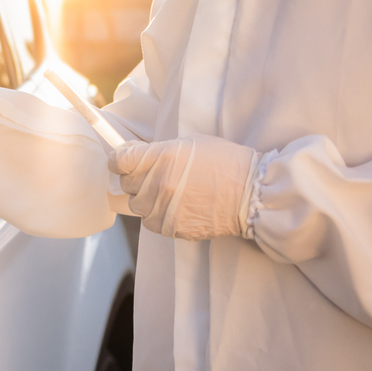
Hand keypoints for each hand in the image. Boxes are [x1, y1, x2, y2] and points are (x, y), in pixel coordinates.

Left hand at [109, 136, 258, 240]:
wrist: (252, 194)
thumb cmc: (226, 162)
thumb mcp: (191, 144)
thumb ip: (160, 151)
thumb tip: (136, 155)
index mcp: (161, 157)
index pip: (119, 160)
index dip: (119, 159)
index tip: (123, 161)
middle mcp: (158, 183)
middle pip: (126, 183)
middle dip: (136, 178)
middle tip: (155, 175)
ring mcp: (163, 207)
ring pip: (136, 205)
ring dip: (146, 198)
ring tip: (169, 192)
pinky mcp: (170, 227)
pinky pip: (150, 222)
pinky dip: (158, 214)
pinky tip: (177, 206)